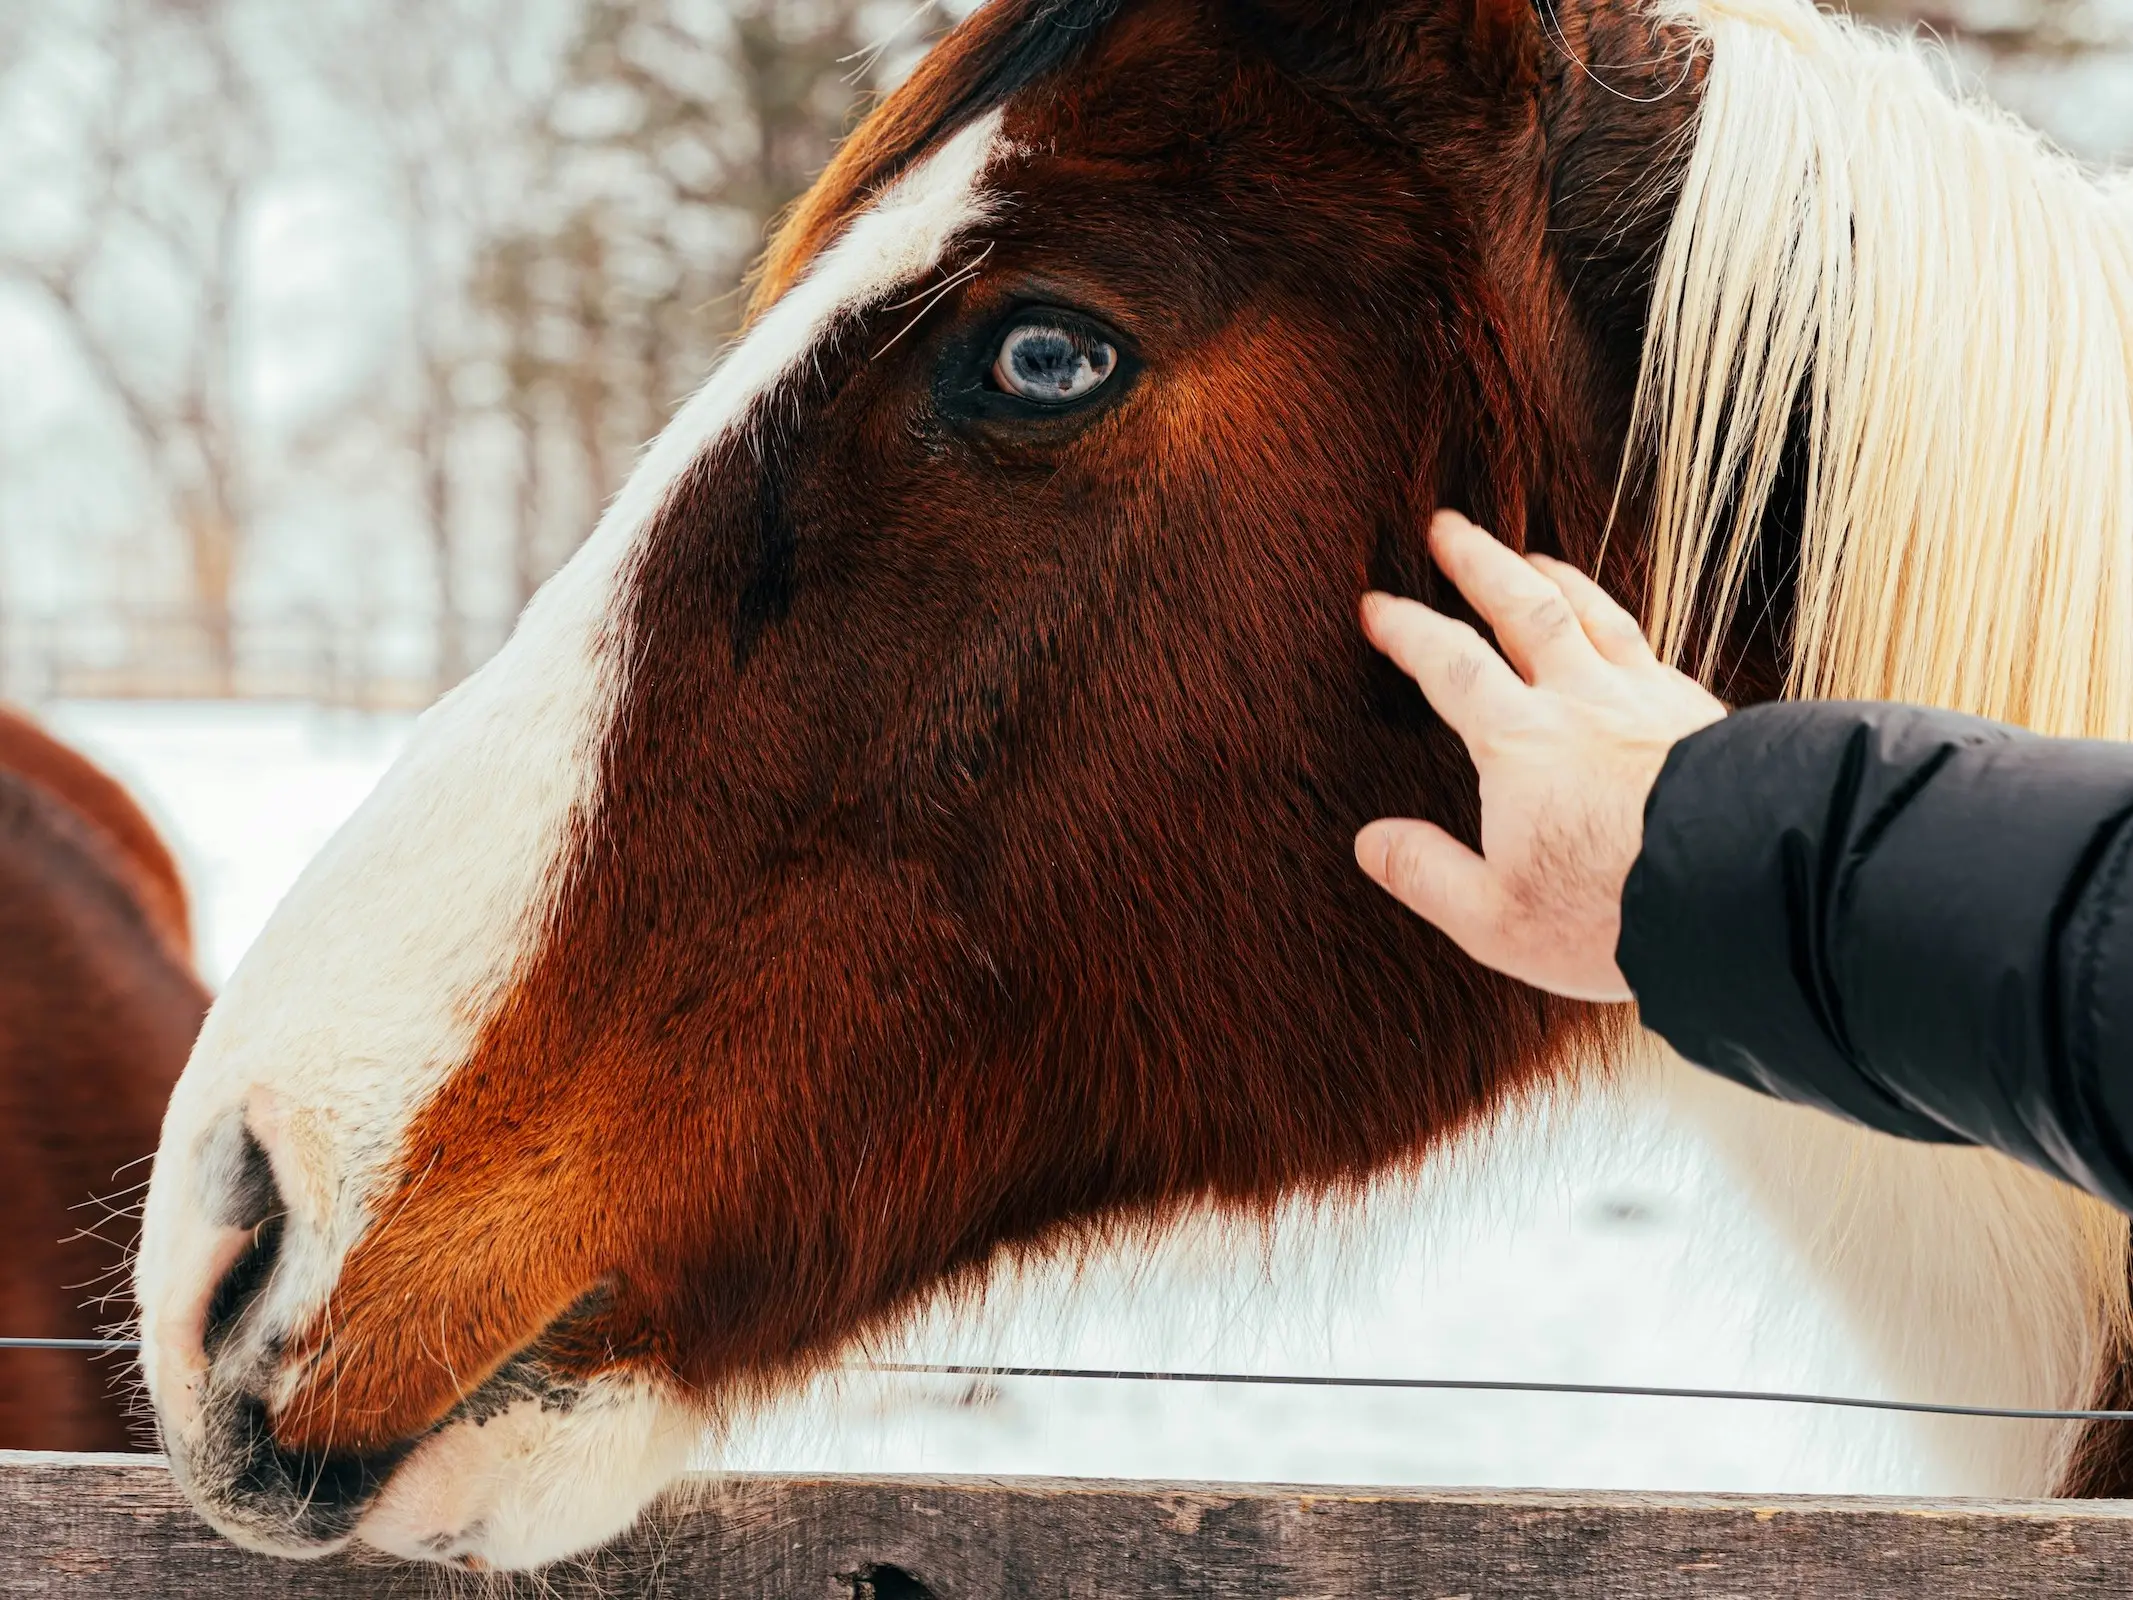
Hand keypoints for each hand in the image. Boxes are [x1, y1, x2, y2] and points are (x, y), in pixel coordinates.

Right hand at [1355, 511, 1725, 1002]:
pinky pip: (1651, 648)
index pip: (1449, 664)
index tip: (1377, 606)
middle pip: (1523, 608)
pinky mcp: (1702, 716)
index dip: (1407, 629)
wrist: (1740, 894)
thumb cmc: (1612, 914)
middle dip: (1478, 562)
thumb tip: (1370, 842)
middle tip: (1447, 526)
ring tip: (1532, 556)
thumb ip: (1427, 874)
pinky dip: (1621, 624)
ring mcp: (1649, 701)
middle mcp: (1582, 702)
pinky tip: (1620, 630)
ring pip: (1594, 616)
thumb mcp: (1494, 918)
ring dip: (1555, 577)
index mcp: (1520, 743)